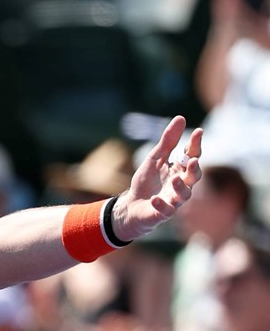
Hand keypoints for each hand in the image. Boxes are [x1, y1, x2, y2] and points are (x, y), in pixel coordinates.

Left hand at [112, 116, 201, 241]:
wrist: (132, 205)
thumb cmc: (146, 181)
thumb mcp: (154, 158)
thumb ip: (168, 141)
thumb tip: (181, 118)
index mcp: (180, 170)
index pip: (191, 156)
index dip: (195, 145)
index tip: (198, 132)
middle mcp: (181, 184)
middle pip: (194, 176)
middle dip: (194, 169)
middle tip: (191, 160)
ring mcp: (174, 199)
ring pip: (184, 194)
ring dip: (180, 187)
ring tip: (174, 179)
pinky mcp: (163, 213)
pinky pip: (166, 210)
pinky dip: (162, 205)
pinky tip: (155, 199)